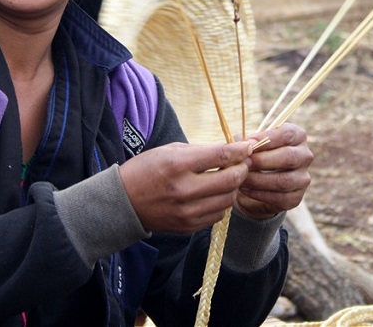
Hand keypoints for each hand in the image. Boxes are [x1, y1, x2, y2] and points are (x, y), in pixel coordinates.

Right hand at [119, 140, 252, 233]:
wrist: (123, 202)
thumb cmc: (147, 170)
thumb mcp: (170, 151)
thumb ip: (201, 151)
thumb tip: (232, 149)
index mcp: (178, 164)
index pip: (221, 155)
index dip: (241, 150)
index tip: (249, 147)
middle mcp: (184, 189)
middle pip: (230, 180)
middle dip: (242, 169)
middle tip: (243, 163)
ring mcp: (187, 211)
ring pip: (228, 199)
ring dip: (233, 187)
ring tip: (227, 178)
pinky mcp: (188, 226)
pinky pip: (217, 215)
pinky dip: (221, 203)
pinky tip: (213, 194)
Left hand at [233, 123, 312, 219]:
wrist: (255, 185)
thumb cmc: (254, 156)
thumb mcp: (249, 145)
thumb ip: (245, 142)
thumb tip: (242, 143)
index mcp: (297, 136)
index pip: (288, 134)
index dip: (267, 138)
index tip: (248, 144)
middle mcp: (305, 155)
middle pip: (289, 156)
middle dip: (262, 160)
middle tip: (243, 163)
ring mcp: (303, 178)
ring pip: (284, 180)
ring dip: (258, 179)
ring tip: (241, 178)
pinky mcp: (296, 198)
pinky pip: (279, 198)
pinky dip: (259, 194)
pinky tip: (245, 189)